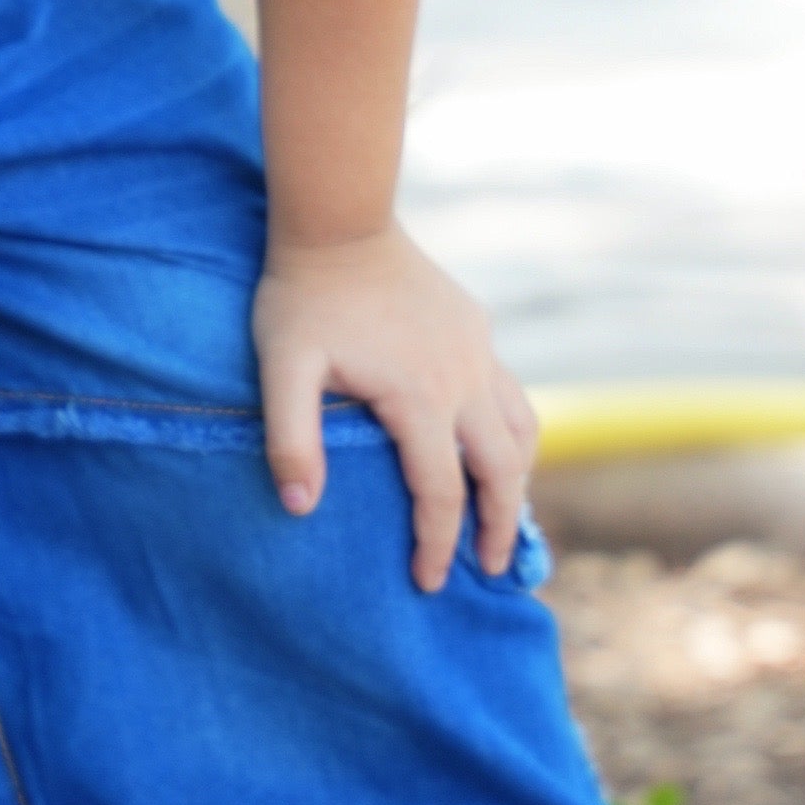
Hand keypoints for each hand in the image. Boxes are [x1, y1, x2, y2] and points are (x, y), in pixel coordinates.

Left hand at [253, 226, 539, 591]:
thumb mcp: (282, 368)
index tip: (427, 582)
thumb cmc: (302, 298)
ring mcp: (476, 350)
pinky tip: (499, 447)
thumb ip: (290, 438)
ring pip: (522, 430)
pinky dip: (515, 431)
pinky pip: (510, 392)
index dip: (437, 545)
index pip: (441, 493)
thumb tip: (300, 507)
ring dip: (518, 479)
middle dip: (498, 527)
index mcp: (420, 398)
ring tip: (506, 516)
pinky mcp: (476, 328)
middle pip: (503, 470)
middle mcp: (463, 378)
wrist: (338, 221)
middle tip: (490, 570)